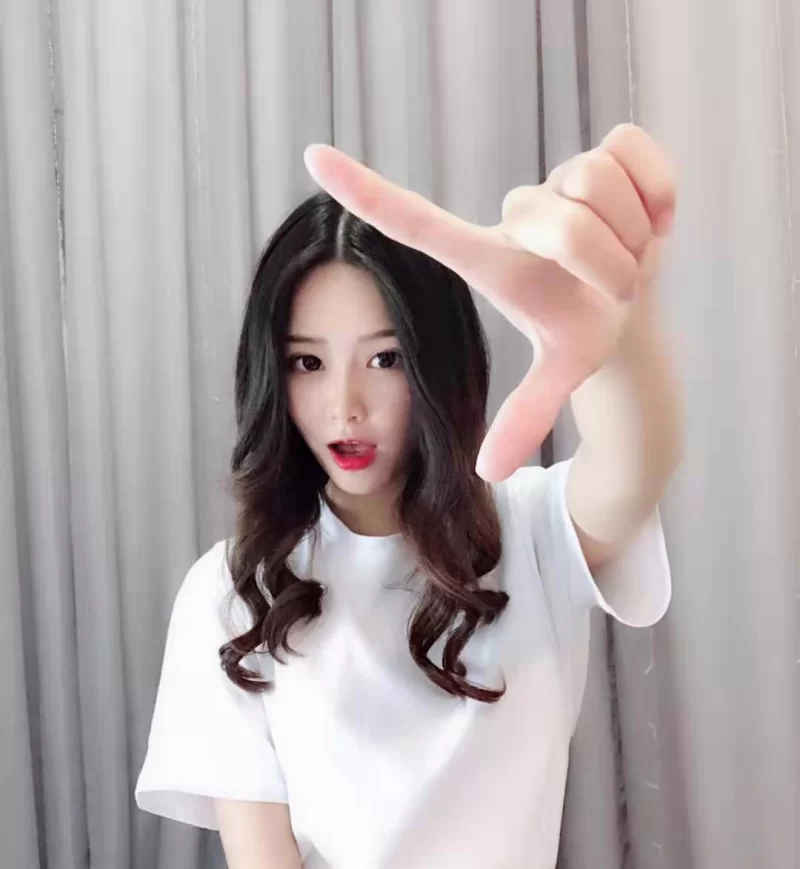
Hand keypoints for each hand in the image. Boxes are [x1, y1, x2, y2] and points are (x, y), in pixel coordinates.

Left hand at [303, 123, 676, 481]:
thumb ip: (523, 416)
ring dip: (630, 238)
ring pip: (596, 185)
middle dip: (599, 265)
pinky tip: (655, 222)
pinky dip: (661, 197)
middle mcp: (521, 210)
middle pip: (556, 219)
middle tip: (611, 288)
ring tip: (629, 258)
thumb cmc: (585, 330)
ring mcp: (566, 173)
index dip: (365, 193)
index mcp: (491, 258)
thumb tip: (487, 472)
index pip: (417, 222)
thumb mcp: (559, 373)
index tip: (311, 160)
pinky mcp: (617, 144)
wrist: (643, 300)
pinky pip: (636, 154)